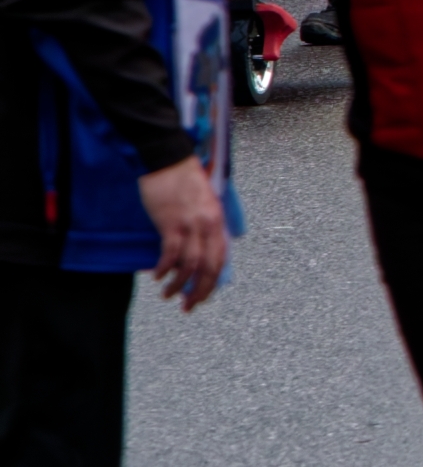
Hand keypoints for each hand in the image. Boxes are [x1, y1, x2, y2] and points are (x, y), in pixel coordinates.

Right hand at [138, 156, 227, 309]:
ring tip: (167, 294)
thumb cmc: (183, 181)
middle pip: (209, 266)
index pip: (221, 259)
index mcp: (217, 221)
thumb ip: (204, 227)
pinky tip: (157, 275)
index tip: (202, 296)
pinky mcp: (171, 222)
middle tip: (187, 306)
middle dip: (199, 290)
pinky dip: (164, 268)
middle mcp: (208, 225)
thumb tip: (199, 252)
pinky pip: (170, 253)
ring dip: (178, 284)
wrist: (168, 160)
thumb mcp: (203, 204)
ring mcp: (191, 224)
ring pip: (190, 264)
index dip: (213, 282)